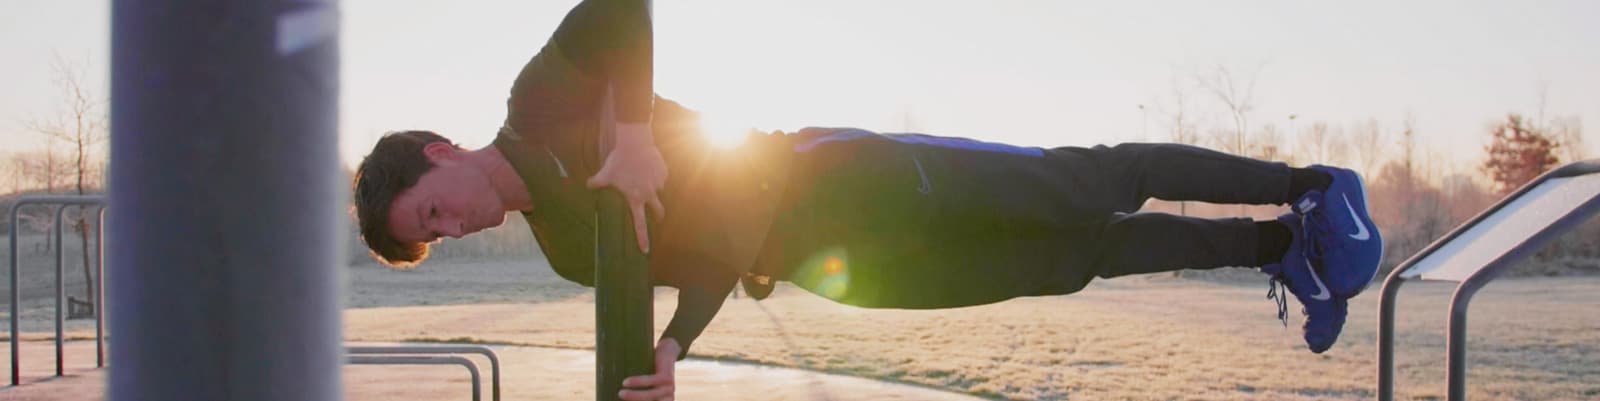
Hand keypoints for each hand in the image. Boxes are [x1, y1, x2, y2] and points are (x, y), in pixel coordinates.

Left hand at [587, 122, 667, 252]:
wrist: (635, 143)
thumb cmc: (619, 161)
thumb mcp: (605, 173)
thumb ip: (596, 182)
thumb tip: (588, 186)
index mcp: (636, 199)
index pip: (640, 224)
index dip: (642, 238)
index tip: (645, 250)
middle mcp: (650, 194)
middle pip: (658, 211)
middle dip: (658, 216)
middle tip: (657, 218)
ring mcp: (659, 183)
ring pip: (658, 190)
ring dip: (653, 188)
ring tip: (644, 178)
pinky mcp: (664, 172)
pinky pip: (661, 177)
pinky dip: (656, 175)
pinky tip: (648, 167)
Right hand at [619, 338, 679, 400]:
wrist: (668, 351)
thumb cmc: (651, 371)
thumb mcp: (645, 386)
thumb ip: (637, 393)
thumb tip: (618, 396)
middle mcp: (667, 399)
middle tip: (619, 398)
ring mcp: (669, 388)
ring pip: (650, 396)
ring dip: (634, 396)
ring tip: (620, 393)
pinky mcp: (667, 377)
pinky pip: (651, 381)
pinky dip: (638, 382)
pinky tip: (626, 382)